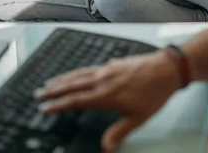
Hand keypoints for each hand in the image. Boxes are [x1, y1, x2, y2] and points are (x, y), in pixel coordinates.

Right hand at [35, 50, 180, 152]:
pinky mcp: (114, 64)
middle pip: (72, 84)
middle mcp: (103, 80)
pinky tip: (76, 73)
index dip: (58, 105)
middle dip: (53, 90)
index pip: (75, 101)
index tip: (44, 109)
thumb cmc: (156, 92)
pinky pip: (90, 68)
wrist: (169, 68)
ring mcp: (108, 70)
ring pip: (79, 74)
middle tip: (38, 94)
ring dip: (62, 79)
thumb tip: (107, 147)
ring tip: (50, 82)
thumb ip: (120, 131)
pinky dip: (77, 71)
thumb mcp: (139, 118)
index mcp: (106, 95)